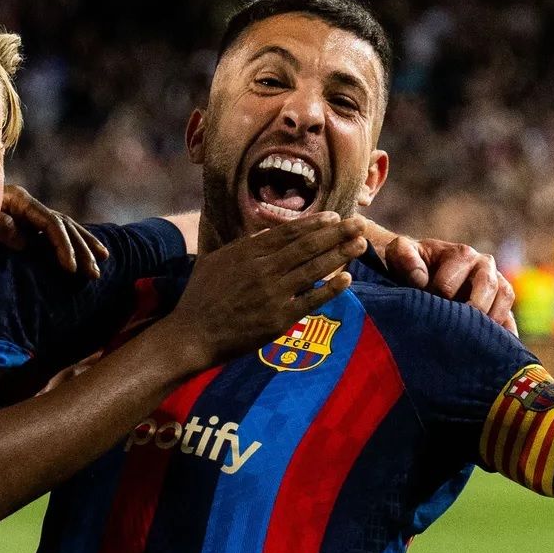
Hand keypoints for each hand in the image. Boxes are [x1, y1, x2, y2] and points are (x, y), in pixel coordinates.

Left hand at [0, 185, 108, 277]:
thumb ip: (2, 226)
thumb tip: (25, 241)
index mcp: (22, 202)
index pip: (51, 224)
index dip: (63, 245)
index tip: (70, 268)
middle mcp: (32, 206)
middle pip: (65, 226)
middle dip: (82, 249)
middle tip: (94, 273)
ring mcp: (34, 214)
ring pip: (68, 228)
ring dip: (86, 245)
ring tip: (103, 262)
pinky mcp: (32, 223)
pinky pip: (60, 232)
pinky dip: (76, 242)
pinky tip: (89, 252)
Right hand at [164, 213, 365, 361]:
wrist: (192, 335)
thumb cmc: (201, 298)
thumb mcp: (216, 261)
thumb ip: (243, 247)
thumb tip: (267, 235)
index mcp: (247, 252)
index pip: (289, 233)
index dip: (315, 224)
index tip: (335, 217)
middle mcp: (263, 269)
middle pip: (307, 246)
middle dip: (337, 233)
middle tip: (360, 223)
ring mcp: (272, 294)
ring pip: (313, 269)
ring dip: (340, 255)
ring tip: (361, 244)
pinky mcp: (278, 319)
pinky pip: (311, 300)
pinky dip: (330, 288)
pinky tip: (347, 279)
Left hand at [355, 219, 515, 329]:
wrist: (418, 271)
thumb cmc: (409, 264)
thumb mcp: (400, 252)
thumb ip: (405, 257)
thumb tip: (421, 280)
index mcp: (461, 254)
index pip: (453, 281)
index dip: (437, 295)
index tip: (426, 305)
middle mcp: (484, 266)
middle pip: (487, 286)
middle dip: (469, 308)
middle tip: (452, 328)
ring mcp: (496, 285)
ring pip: (504, 298)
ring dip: (490, 319)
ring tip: (471, 339)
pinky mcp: (501, 306)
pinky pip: (510, 320)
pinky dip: (506, 335)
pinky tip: (496, 352)